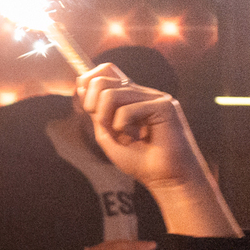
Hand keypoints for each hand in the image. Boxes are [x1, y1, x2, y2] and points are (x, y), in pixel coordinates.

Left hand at [76, 62, 209, 191]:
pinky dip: (122, 125)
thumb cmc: (140, 161)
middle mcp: (143, 93)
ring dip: (105, 117)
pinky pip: (128, 108)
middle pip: (103, 79)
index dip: (88, 81)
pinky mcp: (164, 106)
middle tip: (102, 123)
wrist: (167, 179)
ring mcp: (155, 97)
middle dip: (91, 103)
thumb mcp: (108, 135)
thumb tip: (82, 86)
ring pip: (111, 93)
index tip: (88, 106)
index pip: (106, 70)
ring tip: (119, 134)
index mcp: (131, 97)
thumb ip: (95, 112)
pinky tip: (136, 137)